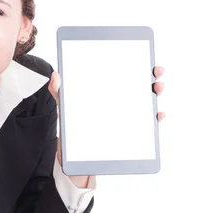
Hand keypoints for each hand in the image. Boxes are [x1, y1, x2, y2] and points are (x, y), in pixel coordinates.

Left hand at [48, 66, 165, 187]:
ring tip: (156, 90)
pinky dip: (154, 119)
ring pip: (146, 103)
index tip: (144, 59)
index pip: (124, 74)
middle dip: (152, 77)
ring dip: (155, 95)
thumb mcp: (65, 107)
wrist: (74, 154)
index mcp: (106, 91)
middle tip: (155, 74)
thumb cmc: (72, 125)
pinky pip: (146, 125)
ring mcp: (127, 116)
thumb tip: (55, 75)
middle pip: (140, 86)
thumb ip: (59, 92)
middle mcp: (120, 101)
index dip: (137, 65)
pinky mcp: (130, 132)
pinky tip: (156, 115)